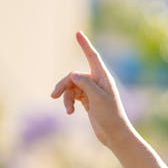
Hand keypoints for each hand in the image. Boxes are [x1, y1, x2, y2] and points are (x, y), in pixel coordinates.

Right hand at [51, 31, 132, 148]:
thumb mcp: (97, 98)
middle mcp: (97, 82)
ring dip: (66, 97)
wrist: (114, 134)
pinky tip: (70, 112)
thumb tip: (73, 75)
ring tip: (68, 110)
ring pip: (71, 87)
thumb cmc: (110, 116)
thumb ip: (85, 84)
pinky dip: (69, 102)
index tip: (78, 33)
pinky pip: (73, 96)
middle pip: (74, 76)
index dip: (85, 45)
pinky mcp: (88, 101)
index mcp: (103, 78)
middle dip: (64, 85)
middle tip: (53, 95)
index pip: (92, 57)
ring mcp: (92, 91)